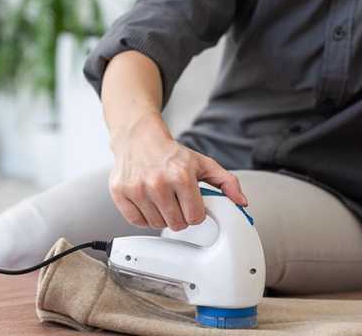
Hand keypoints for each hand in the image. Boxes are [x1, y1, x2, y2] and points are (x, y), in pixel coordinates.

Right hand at [108, 110, 247, 230]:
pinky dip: (144, 217)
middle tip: (176, 200)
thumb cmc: (171, 153)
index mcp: (181, 175)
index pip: (195, 217)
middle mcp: (158, 183)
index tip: (192, 203)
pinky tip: (148, 201)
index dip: (196, 212)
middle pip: (176, 224)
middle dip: (179, 215)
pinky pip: (136, 222)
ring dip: (161, 216)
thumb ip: (227, 182)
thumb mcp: (203, 163)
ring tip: (161, 198)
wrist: (140, 138)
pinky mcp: (120, 193)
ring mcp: (137, 188)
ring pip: (156, 224)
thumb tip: (241, 202)